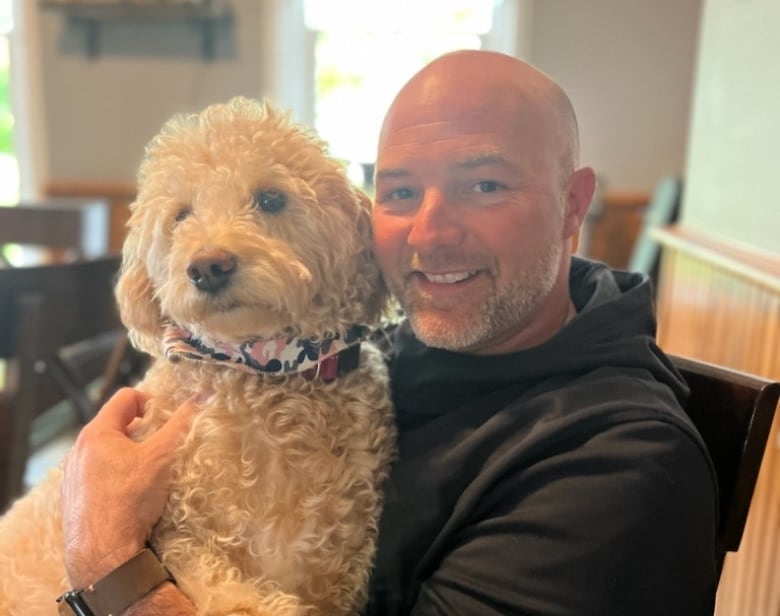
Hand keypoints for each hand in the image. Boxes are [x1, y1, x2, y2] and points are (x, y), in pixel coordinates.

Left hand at [61, 388, 196, 587]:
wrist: (103, 554)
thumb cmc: (129, 500)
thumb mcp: (163, 456)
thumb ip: (182, 423)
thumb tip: (203, 395)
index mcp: (96, 433)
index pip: (126, 397)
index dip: (152, 402)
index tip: (166, 421)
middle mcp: (79, 450)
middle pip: (117, 425)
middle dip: (144, 432)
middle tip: (163, 448)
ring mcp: (74, 476)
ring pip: (108, 452)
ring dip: (131, 455)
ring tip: (150, 474)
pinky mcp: (75, 499)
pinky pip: (100, 476)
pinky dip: (118, 477)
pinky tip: (133, 496)